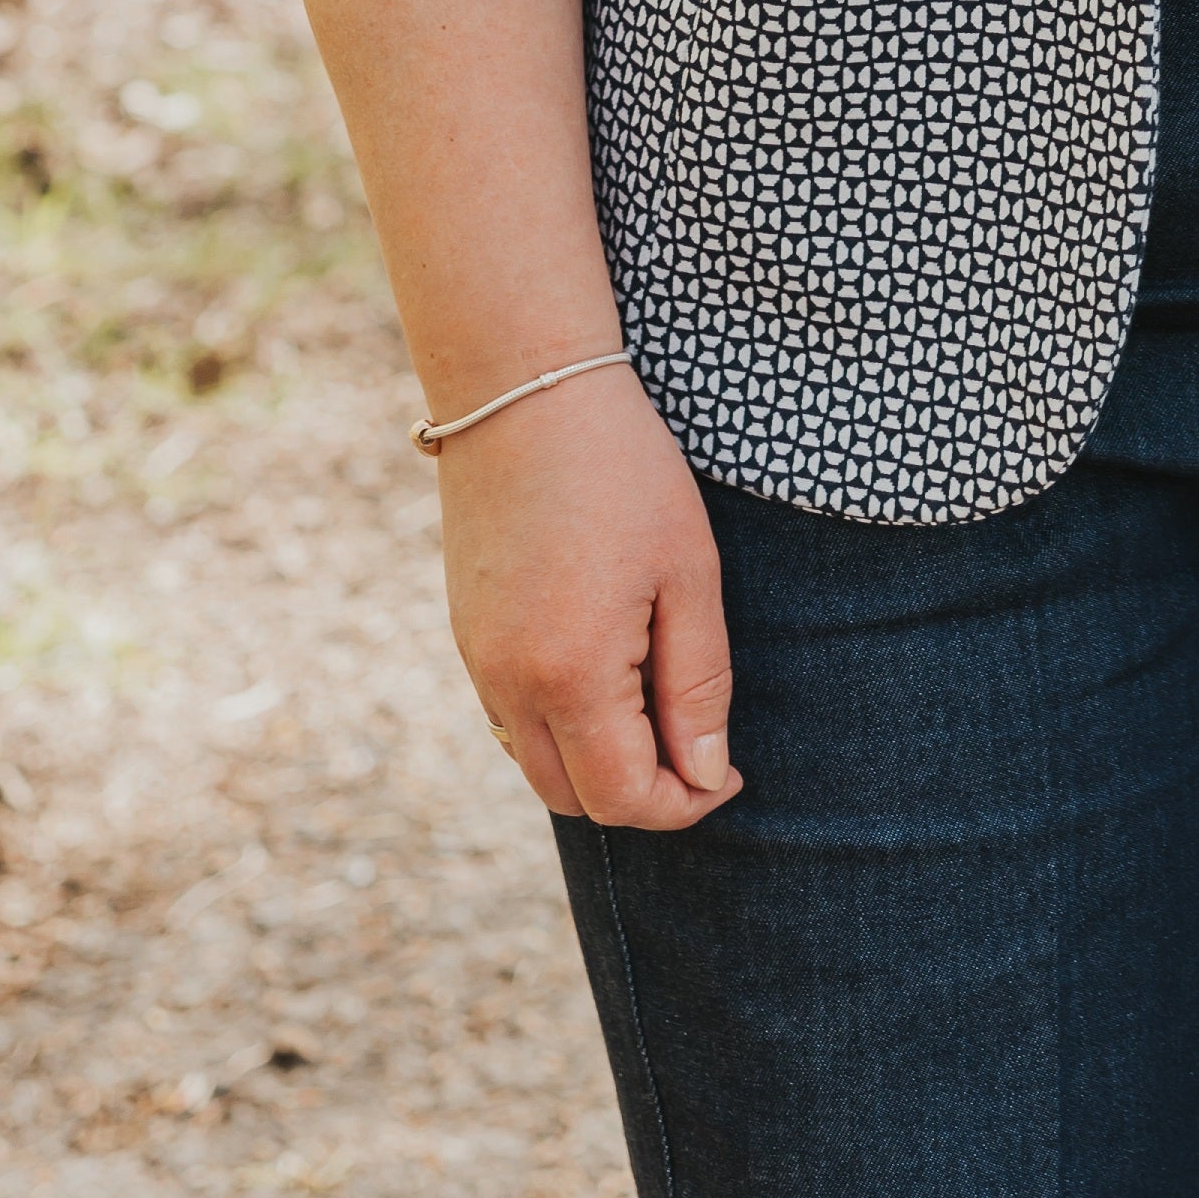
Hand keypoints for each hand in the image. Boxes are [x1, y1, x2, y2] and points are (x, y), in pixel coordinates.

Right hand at [439, 373, 741, 828]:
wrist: (525, 392)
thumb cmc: (625, 473)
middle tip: (701, 746)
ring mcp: (478, 664)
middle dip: (643, 794)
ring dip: (598, 764)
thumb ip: (697, 687)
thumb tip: (706, 778)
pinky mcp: (466, 637)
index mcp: (571, 677)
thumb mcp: (688, 574)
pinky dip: (560, 728)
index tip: (731, 772)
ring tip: (658, 704)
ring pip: (537, 767)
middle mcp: (509, 687)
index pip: (625, 800)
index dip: (686, 805)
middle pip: (577, 800)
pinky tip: (608, 672)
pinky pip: (510, 722)